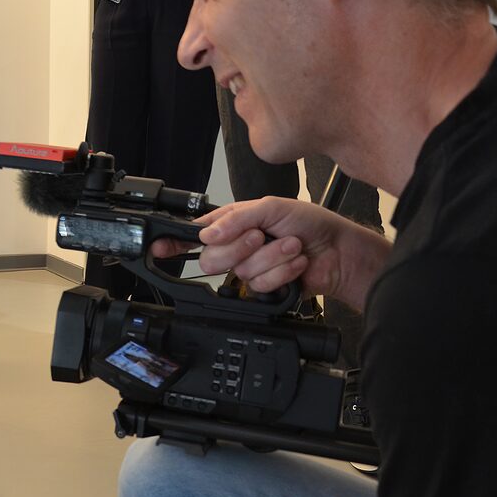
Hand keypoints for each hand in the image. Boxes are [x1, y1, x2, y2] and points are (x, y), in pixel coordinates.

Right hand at [149, 197, 389, 310]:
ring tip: (291, 245)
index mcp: (232, 225)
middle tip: (261, 235)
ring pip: (239, 272)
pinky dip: (282, 272)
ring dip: (272, 257)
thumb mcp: (271, 207)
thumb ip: (235, 219)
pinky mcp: (264, 290)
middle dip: (240, 246)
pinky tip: (296, 263)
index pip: (193, 235)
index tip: (157, 250)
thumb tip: (207, 234)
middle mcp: (237, 248)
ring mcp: (250, 270)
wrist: (339, 252)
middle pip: (211, 259)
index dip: (172, 244)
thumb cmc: (310, 223)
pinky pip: (259, 286)